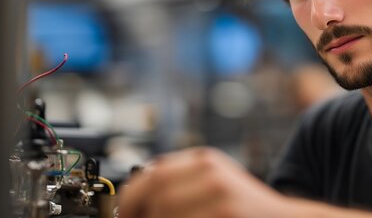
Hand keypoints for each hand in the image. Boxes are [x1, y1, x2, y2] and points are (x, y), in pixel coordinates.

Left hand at [118, 147, 289, 217]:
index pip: (154, 172)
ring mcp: (220, 195)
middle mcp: (212, 172)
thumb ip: (182, 183)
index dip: (131, 195)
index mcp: (205, 160)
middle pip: (156, 191)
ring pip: (165, 212)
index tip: (124, 212)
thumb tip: (136, 197)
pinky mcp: (226, 215)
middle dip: (138, 212)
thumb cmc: (247, 209)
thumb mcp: (215, 184)